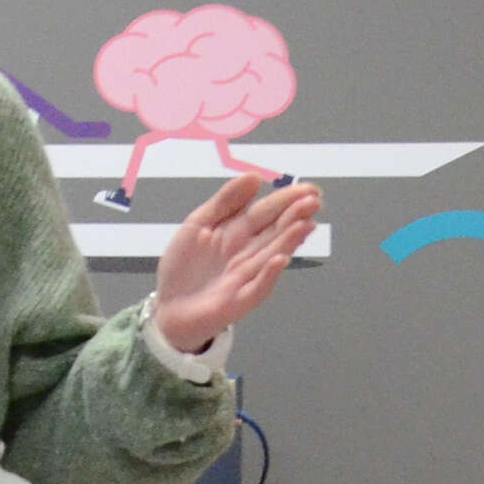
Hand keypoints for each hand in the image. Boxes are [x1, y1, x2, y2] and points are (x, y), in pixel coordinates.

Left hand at [149, 174, 320, 355]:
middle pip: (275, 231)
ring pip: (272, 255)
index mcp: (239, 231)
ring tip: (305, 224)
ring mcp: (247, 276)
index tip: (309, 188)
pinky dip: (269, 274)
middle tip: (315, 201)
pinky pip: (257, 287)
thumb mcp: (198, 223)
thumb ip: (225, 201)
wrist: (167, 306)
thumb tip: (255, 176)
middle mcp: (249, 252)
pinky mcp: (239, 300)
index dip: (286, 199)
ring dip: (289, 241)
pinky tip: (279, 260)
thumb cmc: (184, 265)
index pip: (266, 211)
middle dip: (295, 216)